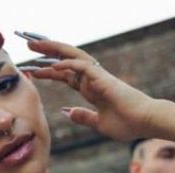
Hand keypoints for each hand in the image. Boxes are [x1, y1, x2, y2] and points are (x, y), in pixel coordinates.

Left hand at [21, 37, 158, 140]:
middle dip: (47, 53)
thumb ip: (83, 116)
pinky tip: (53, 65)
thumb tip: (67, 112)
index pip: (66, 76)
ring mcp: (98, 77)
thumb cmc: (128, 124)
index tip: (33, 72)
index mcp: (91, 90)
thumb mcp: (99, 123)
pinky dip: (68, 65)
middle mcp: (93, 80)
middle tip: (29, 47)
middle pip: (66, 61)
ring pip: (73, 57)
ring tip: (35, 46)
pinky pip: (83, 67)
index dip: (49, 73)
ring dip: (54, 50)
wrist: (146, 123)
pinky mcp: (104, 79)